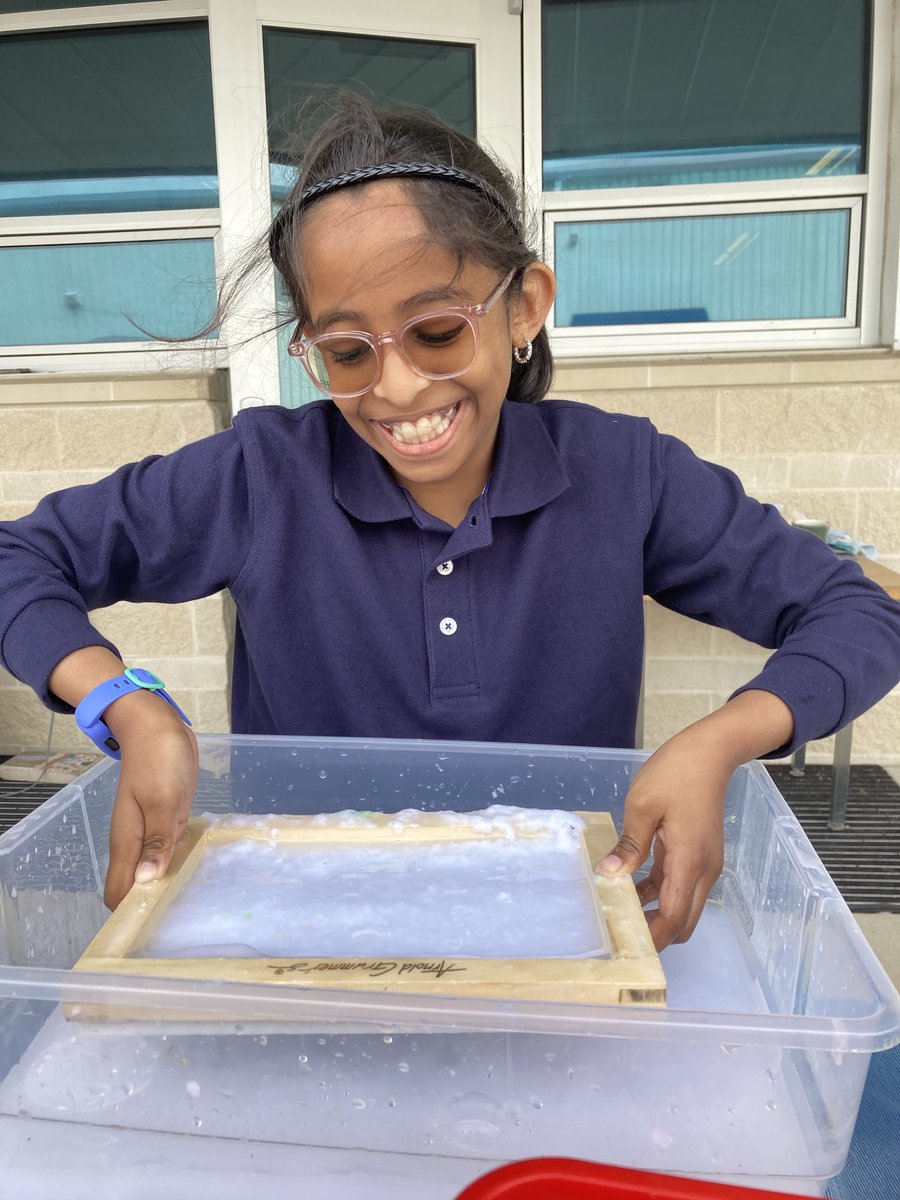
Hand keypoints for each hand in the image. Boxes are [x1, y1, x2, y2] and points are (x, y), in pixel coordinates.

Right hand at [103, 693, 198, 908]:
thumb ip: (156, 842)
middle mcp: (135, 842)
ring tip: (192, 902)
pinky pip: (168, 851)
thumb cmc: (159, 760)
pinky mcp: (166, 821)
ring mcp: (150, 831)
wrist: (157, 726)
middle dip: (152, 904)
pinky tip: (197, 870)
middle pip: (135, 886)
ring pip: (153, 871)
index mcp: (127, 841)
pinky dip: (178, 862)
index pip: (118, 892)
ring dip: (167, 885)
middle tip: (182, 919)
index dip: (130, 913)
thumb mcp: (162, 800)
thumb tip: (145, 881)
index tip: (154, 927)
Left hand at [596, 690, 794, 950]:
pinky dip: (661, 892)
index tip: (627, 947)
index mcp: (690, 861)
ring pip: (683, 904)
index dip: (653, 938)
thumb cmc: (676, 773)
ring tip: (619, 910)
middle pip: (684, 920)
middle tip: (620, 934)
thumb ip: (629, 844)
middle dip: (656, 933)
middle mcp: (704, 869)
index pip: (674, 918)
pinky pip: (681, 884)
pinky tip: (631, 885)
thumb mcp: (643, 806)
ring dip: (657, 912)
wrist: (710, 751)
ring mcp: (705, 862)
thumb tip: (610, 874)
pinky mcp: (700, 853)